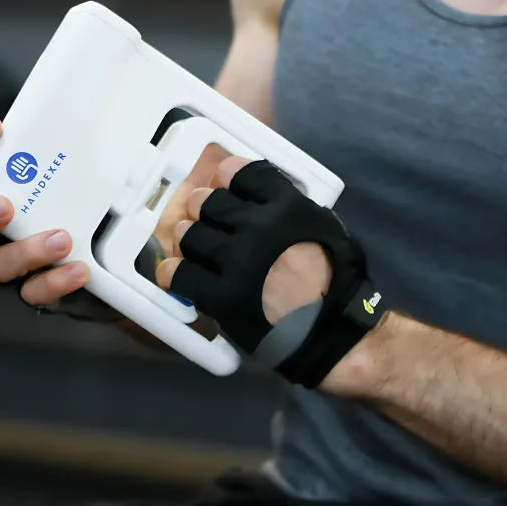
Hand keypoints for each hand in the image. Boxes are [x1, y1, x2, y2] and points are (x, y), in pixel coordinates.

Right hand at [0, 117, 237, 313]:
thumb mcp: (112, 163)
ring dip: (25, 252)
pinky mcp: (47, 291)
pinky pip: (37, 295)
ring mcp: (23, 264)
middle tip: (4, 205)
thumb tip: (162, 83)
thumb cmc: (113, 197)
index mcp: (17, 187)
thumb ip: (118, 134)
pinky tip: (78, 270)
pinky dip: (54, 283)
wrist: (138, 254)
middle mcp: (9, 229)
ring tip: (61, 238)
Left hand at [155, 155, 332, 323]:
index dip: (227, 174)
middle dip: (203, 207)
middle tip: (207, 220)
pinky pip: (179, 274)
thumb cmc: (333, 279)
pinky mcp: (220, 296)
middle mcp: (257, 227)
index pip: (243, 173)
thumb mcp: (322, 225)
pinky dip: (173, 272)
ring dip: (188, 238)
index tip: (223, 181)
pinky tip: (176, 272)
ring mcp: (236, 262)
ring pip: (189, 234)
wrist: (331, 332)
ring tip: (196, 248)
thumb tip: (256, 195)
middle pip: (207, 201)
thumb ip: (288, 206)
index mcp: (286, 207)